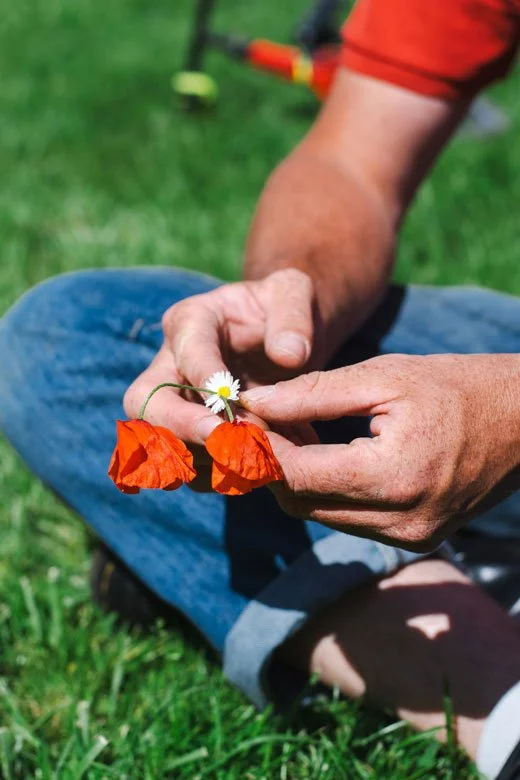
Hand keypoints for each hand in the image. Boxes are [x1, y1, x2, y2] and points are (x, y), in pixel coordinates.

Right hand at [123, 269, 320, 475]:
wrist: (286, 341)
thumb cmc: (286, 309)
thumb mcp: (295, 293)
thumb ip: (294, 316)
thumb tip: (289, 356)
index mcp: (192, 322)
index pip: (184, 351)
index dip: (202, 379)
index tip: (229, 404)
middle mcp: (171, 365)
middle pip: (145, 405)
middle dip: (180, 429)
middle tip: (226, 443)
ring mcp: (177, 406)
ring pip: (162, 445)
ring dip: (207, 459)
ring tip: (256, 460)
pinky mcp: (193, 439)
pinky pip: (192, 470)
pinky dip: (223, 478)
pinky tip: (261, 472)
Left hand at [240, 354, 519, 550]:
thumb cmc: (458, 385)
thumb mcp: (383, 376)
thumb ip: (312, 393)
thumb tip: (253, 404)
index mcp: (395, 477)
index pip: (297, 473)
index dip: (258, 447)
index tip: (236, 417)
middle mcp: (401, 522)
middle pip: (300, 501)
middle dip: (270, 462)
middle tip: (257, 420)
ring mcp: (409, 538)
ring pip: (318, 514)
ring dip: (295, 476)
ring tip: (287, 431)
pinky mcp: (414, 540)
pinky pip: (346, 519)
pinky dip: (325, 488)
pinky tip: (322, 451)